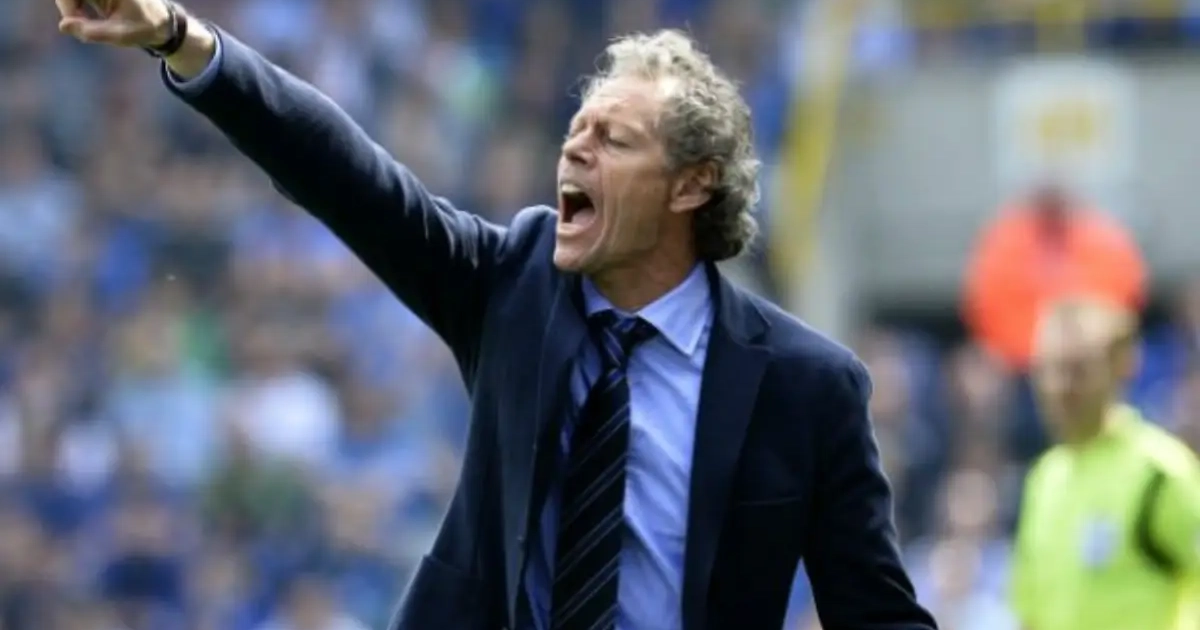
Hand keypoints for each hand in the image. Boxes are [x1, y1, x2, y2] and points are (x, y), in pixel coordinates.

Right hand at [56, 0, 171, 46]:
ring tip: (85, 23)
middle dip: (68, 6)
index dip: (67, 5)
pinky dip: (75, 8)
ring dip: (71, 8)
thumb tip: (63, 26)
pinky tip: (85, 19)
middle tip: (80, 25)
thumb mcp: (122, 35)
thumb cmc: (144, 27)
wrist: (160, 22)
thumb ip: (93, 33)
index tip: (77, 23)